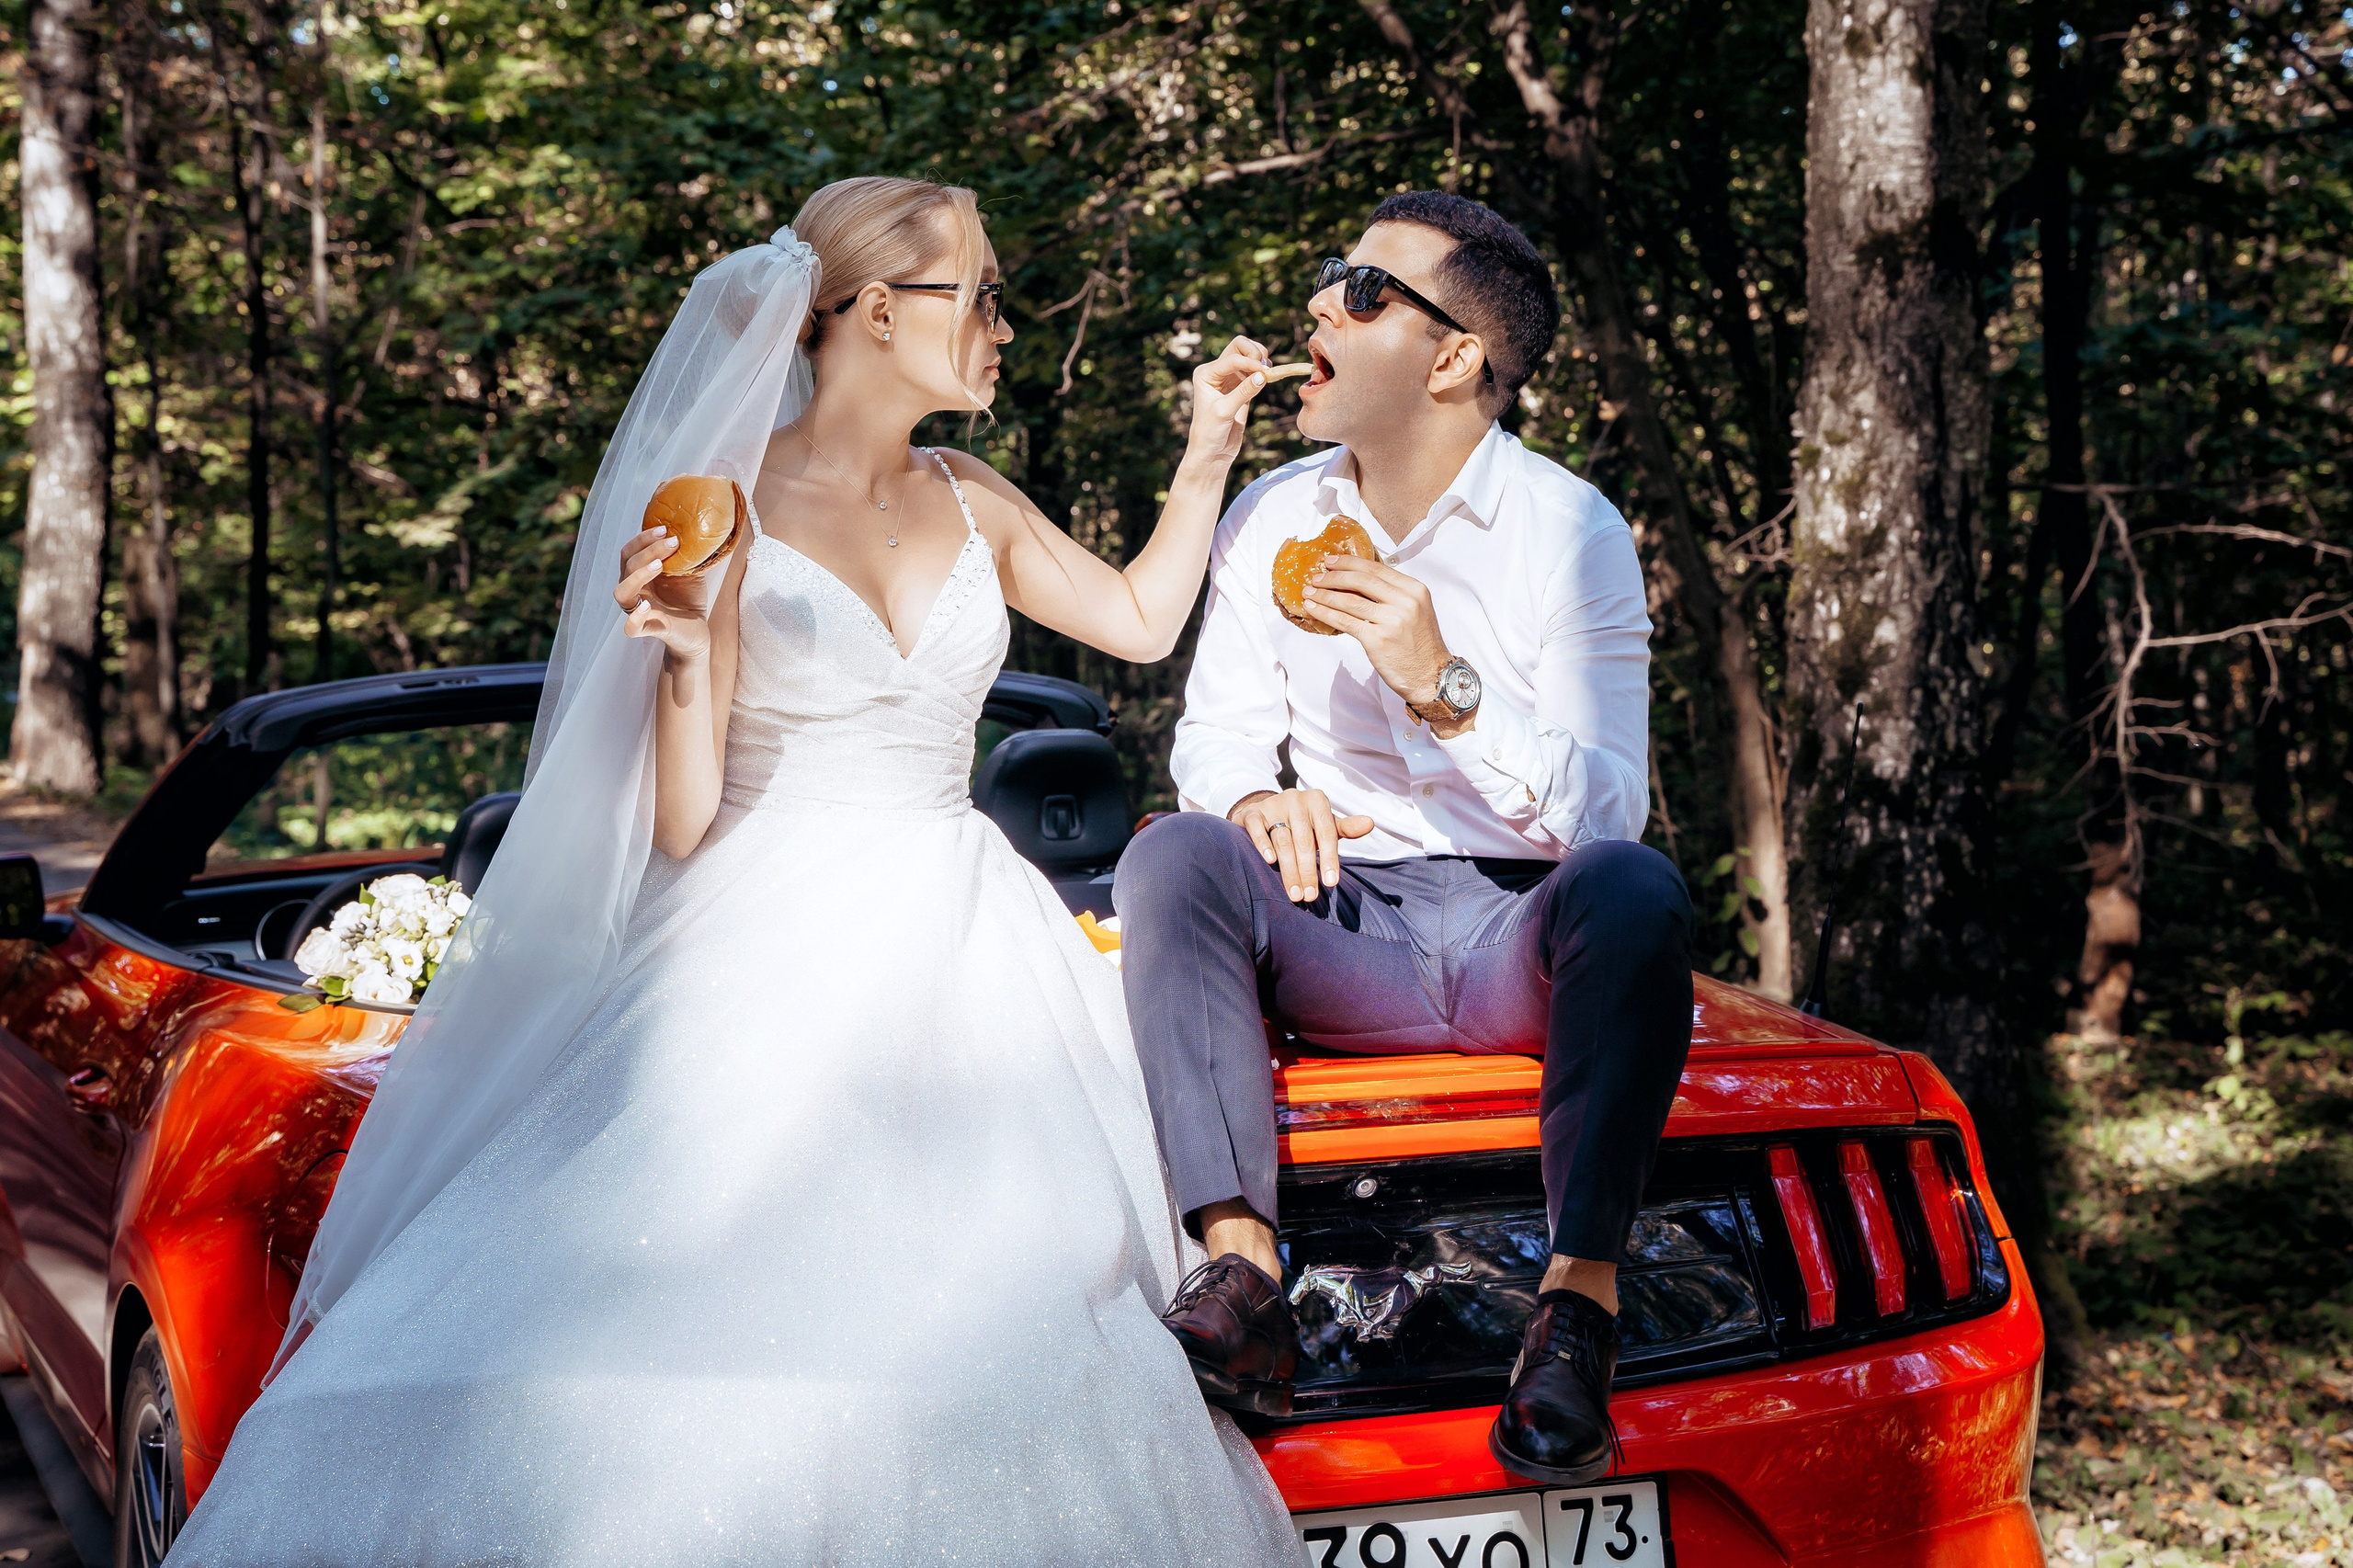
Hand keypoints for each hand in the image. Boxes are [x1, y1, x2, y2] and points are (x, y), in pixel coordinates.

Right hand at [614, 525, 713, 663]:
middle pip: (627, 566)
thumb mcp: (688, 572)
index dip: (643, 538)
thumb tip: (695, 529)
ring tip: (659, 566)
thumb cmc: (688, 599)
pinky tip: (647, 606)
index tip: (665, 529)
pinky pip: (630, 627)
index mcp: (639, 574)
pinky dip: (635, 617)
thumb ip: (685, 555)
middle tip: (673, 541)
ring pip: (622, 592)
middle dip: (648, 550)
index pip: (630, 552)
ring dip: (639, 575)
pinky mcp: (645, 630)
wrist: (697, 630)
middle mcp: (634, 590)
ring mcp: (636, 610)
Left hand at [1182, 336, 1272, 469]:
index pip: (1232, 358)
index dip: (1250, 362)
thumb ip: (1244, 392)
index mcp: (1206, 373)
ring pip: (1248, 356)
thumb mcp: (1225, 412)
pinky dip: (1264, 371)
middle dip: (1254, 352)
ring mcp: (1230, 378)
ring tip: (1268, 374)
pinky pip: (1255, 372)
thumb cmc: (1210, 433)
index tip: (1265, 372)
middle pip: (1239, 346)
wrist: (1212, 453)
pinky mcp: (1241, 388)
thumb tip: (1264, 374)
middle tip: (1265, 367)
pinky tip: (1268, 379)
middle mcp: (1216, 372)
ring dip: (1261, 360)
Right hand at [1229, 789, 1375, 902]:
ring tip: (1294, 893)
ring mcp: (1273, 804)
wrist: (1267, 810)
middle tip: (1310, 896)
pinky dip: (1263, 844)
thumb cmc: (1303, 823)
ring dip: (1288, 869)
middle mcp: (1296, 799)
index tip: (1331, 884)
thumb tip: (1370, 823)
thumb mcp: (1325, 824)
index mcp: (1317, 801)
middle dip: (1308, 871)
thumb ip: (1346, 828)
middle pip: (1304, 841)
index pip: (1327, 834)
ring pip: (1283, 840)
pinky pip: (1258, 828)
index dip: (1329, 859)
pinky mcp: (1253, 812)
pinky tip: (1269, 860)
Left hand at [1298, 555, 1468, 732]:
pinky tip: (1313, 609)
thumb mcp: (1416, 610)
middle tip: (1316, 577)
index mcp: (1414, 589)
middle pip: (1360, 580)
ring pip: (1349, 600)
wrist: (1430, 676)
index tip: (1331, 561)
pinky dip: (1325, 613)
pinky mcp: (1377, 639)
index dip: (1349, 563)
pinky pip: (1345, 622)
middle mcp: (1404, 602)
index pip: (1376, 568)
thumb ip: (1393, 594)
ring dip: (1324, 595)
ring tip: (1309, 592)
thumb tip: (1356, 581)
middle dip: (1333, 576)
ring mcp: (1391, 620)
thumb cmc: (1420, 645)